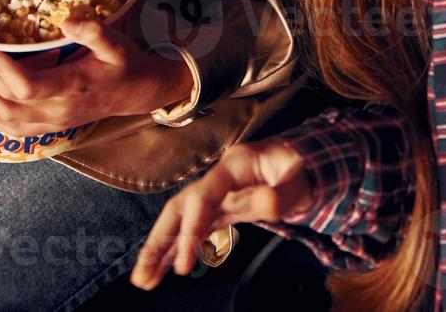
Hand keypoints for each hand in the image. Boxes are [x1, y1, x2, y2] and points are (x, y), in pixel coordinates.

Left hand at [0, 17, 191, 133]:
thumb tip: (65, 19)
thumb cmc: (125, 63)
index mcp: (72, 87)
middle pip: (9, 101)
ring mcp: (53, 122)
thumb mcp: (115, 42)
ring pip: (7, 118)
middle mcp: (58, 110)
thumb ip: (93, 31)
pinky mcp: (50, 127)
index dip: (2, 71)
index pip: (28, 87)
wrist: (137, 93)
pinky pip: (14, 129)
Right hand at [131, 139, 312, 289]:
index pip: (203, 197)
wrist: (303, 166)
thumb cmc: (300, 173)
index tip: (184, 265)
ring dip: (160, 249)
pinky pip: (192, 230)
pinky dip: (176, 249)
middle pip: (180, 208)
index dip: (191, 230)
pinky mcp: (218, 211)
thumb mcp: (298, 182)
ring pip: (180, 220)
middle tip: (143, 274)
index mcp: (233, 166)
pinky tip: (160, 271)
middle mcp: (217, 180)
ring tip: (142, 280)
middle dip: (160, 242)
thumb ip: (281, 195)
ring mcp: (215, 196)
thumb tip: (262, 203)